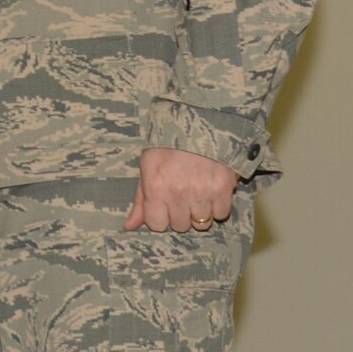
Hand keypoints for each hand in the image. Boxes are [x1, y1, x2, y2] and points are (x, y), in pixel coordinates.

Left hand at [124, 146, 238, 233]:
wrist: (197, 125)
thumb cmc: (166, 147)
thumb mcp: (147, 168)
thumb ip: (140, 200)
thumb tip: (129, 227)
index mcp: (156, 188)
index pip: (157, 225)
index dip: (160, 217)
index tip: (164, 206)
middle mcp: (178, 194)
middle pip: (181, 226)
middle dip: (180, 214)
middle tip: (182, 196)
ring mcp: (202, 192)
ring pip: (202, 224)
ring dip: (200, 213)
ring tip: (197, 194)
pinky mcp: (223, 188)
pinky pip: (221, 214)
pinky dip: (217, 206)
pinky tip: (211, 192)